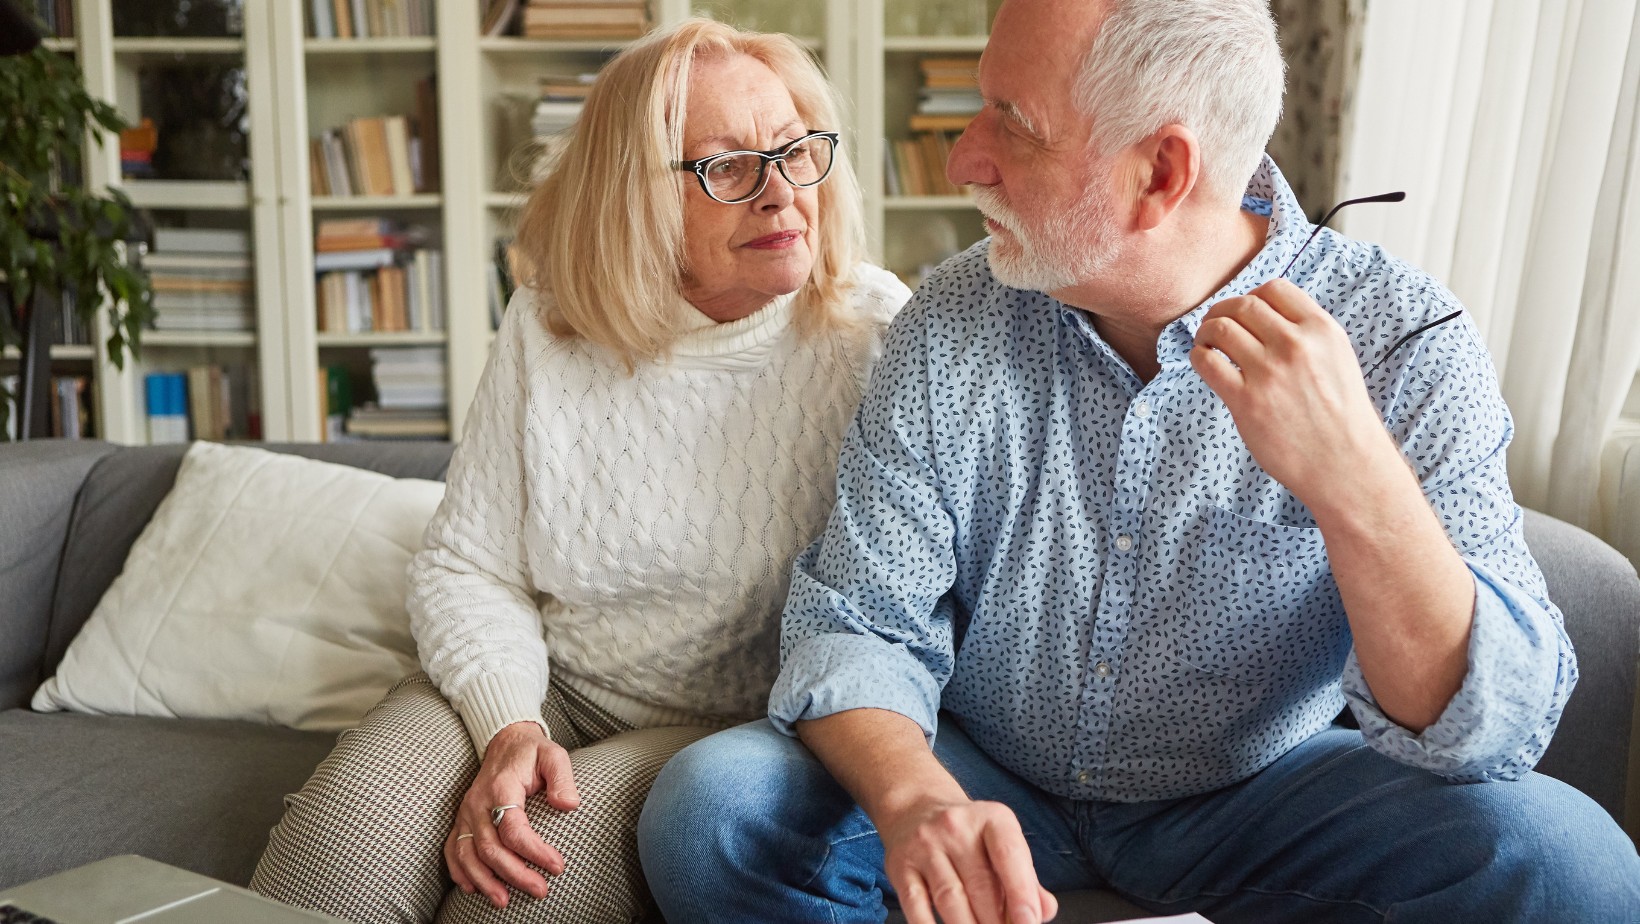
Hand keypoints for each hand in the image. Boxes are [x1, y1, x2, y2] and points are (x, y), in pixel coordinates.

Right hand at [445, 721, 579, 908]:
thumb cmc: (532, 752)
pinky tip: (473, 888)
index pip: (514, 828)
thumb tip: (568, 805)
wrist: (505, 742)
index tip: (557, 866)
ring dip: (484, 881)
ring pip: (467, 854)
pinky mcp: (462, 819)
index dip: (534, 851)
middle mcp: (478, 803)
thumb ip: (562, 777)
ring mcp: (466, 812)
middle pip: (491, 848)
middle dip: (515, 874)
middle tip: (540, 890)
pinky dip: (459, 871)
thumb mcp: (554, 755)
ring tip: (504, 901)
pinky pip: (453, 849)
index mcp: (501, 787)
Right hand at [880, 797, 1057, 923]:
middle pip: (980, 885)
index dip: (1022, 894)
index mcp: (992, 818)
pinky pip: (915, 906)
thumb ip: (1026, 879)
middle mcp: (955, 827)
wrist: (915, 807)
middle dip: (997, 922)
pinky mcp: (900, 867)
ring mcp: (925, 846)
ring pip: (950, 899)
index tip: (1029, 923)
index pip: (1009, 856)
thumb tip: (1044, 912)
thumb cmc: (969, 836)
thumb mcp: (1002, 843)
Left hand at [1189, 278, 1402, 511]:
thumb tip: (1265, 316)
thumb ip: (1307, 334)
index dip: (1251, 296)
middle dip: (1222, 310)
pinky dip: (1198, 356)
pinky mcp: (1246, 400)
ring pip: (1220, 329)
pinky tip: (1204, 362)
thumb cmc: (1340, 415)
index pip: (1274, 289)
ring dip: (1206, 331)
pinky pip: (1207, 362)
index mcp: (1321, 330)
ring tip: (1206, 343)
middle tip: (1214, 324)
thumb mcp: (1337, 358)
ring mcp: (1269, 372)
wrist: (1344, 463)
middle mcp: (1295, 345)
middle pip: (1243, 305)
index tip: (1243, 312)